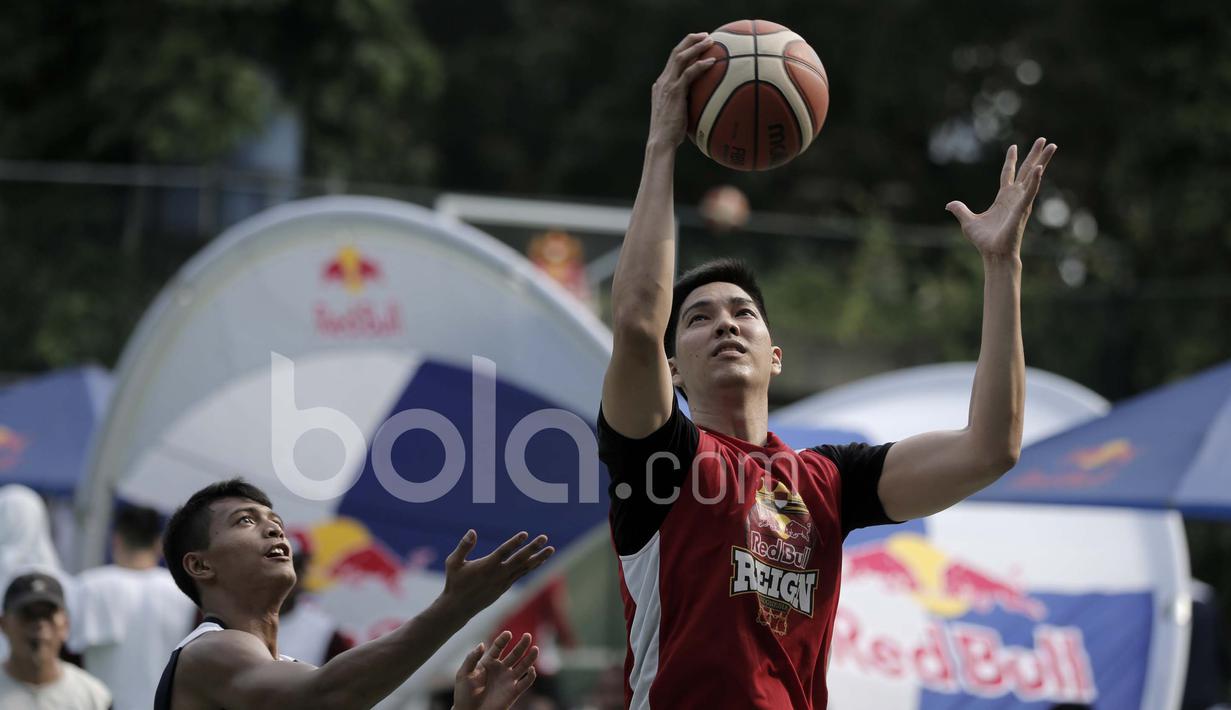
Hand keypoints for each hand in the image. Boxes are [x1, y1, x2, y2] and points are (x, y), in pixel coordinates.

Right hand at [441, 530, 553, 615]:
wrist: (459, 607)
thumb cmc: (454, 582)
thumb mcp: (453, 562)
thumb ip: (464, 546)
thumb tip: (472, 531)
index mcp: (486, 566)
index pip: (503, 552)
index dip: (514, 543)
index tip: (525, 534)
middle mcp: (497, 574)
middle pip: (519, 559)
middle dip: (532, 548)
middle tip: (544, 537)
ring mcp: (503, 581)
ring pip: (524, 568)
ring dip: (538, 558)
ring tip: (551, 548)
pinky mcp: (505, 587)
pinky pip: (522, 574)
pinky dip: (532, 566)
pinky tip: (540, 559)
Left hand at [452, 631, 538, 709]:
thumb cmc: (463, 695)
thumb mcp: (463, 674)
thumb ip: (471, 658)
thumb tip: (482, 644)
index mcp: (488, 662)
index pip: (498, 647)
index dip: (503, 640)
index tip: (508, 634)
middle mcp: (500, 669)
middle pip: (514, 654)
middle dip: (521, 645)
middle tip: (527, 635)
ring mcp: (508, 680)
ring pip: (523, 666)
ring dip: (530, 657)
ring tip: (535, 649)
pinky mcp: (514, 692)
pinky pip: (526, 682)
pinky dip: (531, 676)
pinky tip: (531, 670)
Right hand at [648, 32, 716, 147]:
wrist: (660, 142)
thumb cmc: (671, 134)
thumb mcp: (678, 114)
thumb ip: (687, 104)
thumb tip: (704, 104)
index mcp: (662, 85)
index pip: (673, 61)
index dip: (685, 49)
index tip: (698, 44)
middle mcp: (663, 81)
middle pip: (675, 53)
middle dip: (690, 40)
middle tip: (706, 35)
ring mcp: (667, 85)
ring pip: (681, 58)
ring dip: (696, 46)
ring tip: (710, 40)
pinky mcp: (674, 92)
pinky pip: (689, 73)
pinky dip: (700, 65)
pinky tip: (712, 62)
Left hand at [946, 137, 1057, 257]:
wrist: (993, 254)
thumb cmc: (984, 241)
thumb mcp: (967, 221)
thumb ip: (960, 210)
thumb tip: (949, 204)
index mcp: (1003, 198)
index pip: (1007, 174)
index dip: (1011, 160)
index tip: (1014, 146)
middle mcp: (1014, 197)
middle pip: (1026, 170)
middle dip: (1035, 155)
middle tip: (1044, 140)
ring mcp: (1021, 202)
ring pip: (1034, 176)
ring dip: (1042, 161)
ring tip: (1052, 145)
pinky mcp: (1022, 209)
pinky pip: (1030, 192)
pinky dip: (1035, 181)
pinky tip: (1039, 169)